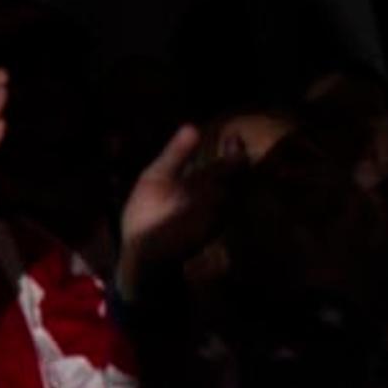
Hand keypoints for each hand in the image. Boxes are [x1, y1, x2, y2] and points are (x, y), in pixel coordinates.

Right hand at [113, 124, 226, 301]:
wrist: (148, 261)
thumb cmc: (148, 216)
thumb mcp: (155, 179)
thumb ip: (176, 154)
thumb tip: (193, 126)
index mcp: (213, 184)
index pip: (235, 161)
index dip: (235, 148)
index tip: (232, 136)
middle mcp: (224, 201)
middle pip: (240, 179)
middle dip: (235, 164)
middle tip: (228, 150)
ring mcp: (220, 219)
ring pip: (235, 195)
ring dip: (232, 181)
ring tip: (221, 171)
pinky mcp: (213, 232)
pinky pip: (227, 208)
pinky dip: (224, 197)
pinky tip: (212, 195)